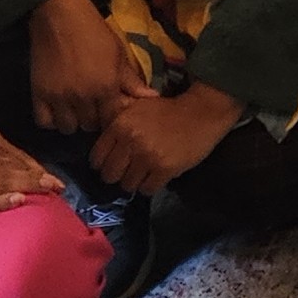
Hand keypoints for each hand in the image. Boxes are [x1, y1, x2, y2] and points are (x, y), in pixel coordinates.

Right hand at [29, 0, 148, 133]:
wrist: (60, 16)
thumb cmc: (94, 32)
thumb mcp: (118, 54)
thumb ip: (131, 80)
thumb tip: (152, 97)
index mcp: (106, 88)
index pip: (112, 119)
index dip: (113, 116)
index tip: (110, 108)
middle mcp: (83, 98)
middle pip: (90, 126)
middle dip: (94, 119)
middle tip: (92, 107)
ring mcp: (59, 98)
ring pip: (68, 127)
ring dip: (73, 121)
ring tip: (75, 108)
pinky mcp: (39, 94)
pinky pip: (44, 122)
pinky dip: (51, 120)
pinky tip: (57, 109)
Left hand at [91, 83, 245, 195]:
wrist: (201, 112)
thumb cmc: (168, 109)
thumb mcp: (137, 107)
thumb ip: (117, 121)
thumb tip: (100, 140)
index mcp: (120, 125)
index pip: (96, 158)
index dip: (102, 164)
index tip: (112, 164)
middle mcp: (130, 141)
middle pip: (109, 175)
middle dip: (118, 175)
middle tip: (127, 172)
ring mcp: (147, 156)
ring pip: (127, 185)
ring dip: (135, 182)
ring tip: (144, 174)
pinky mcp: (164, 169)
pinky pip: (147, 189)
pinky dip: (150, 186)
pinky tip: (156, 177)